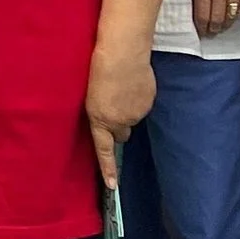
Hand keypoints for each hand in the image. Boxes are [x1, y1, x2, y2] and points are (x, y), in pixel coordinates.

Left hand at [85, 42, 155, 191]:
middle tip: (114, 105)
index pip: (103, 150)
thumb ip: (100, 112)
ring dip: (129, 108)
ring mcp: (137, 113)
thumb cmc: (98, 67)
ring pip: (133, 118)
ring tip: (123, 86)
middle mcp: (119, 121)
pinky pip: (143, 105)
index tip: (112, 186)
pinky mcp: (149, 102)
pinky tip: (133, 82)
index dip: (108, 169)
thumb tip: (111, 116)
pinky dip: (138, 97)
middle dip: (119, 125)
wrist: (122, 52)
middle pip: (122, 133)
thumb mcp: (91, 94)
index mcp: (99, 119)